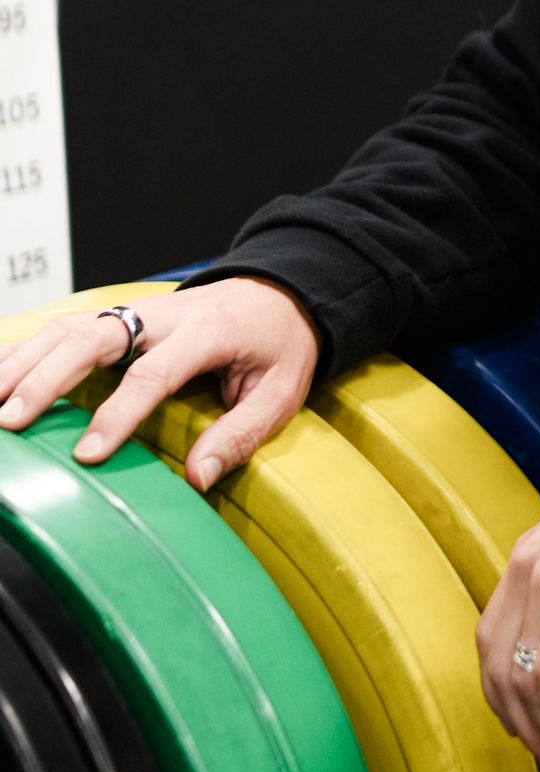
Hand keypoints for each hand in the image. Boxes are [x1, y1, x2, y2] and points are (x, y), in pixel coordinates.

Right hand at [0, 277, 319, 489]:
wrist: (278, 292)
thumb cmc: (278, 345)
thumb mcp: (280, 392)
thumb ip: (241, 434)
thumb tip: (198, 478)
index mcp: (206, 332)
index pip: (152, 373)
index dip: (117, 414)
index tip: (88, 454)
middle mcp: (161, 315)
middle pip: (91, 340)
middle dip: (47, 380)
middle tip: (12, 421)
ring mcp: (134, 311)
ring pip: (67, 329)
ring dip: (23, 363)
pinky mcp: (116, 316)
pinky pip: (62, 329)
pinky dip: (25, 350)